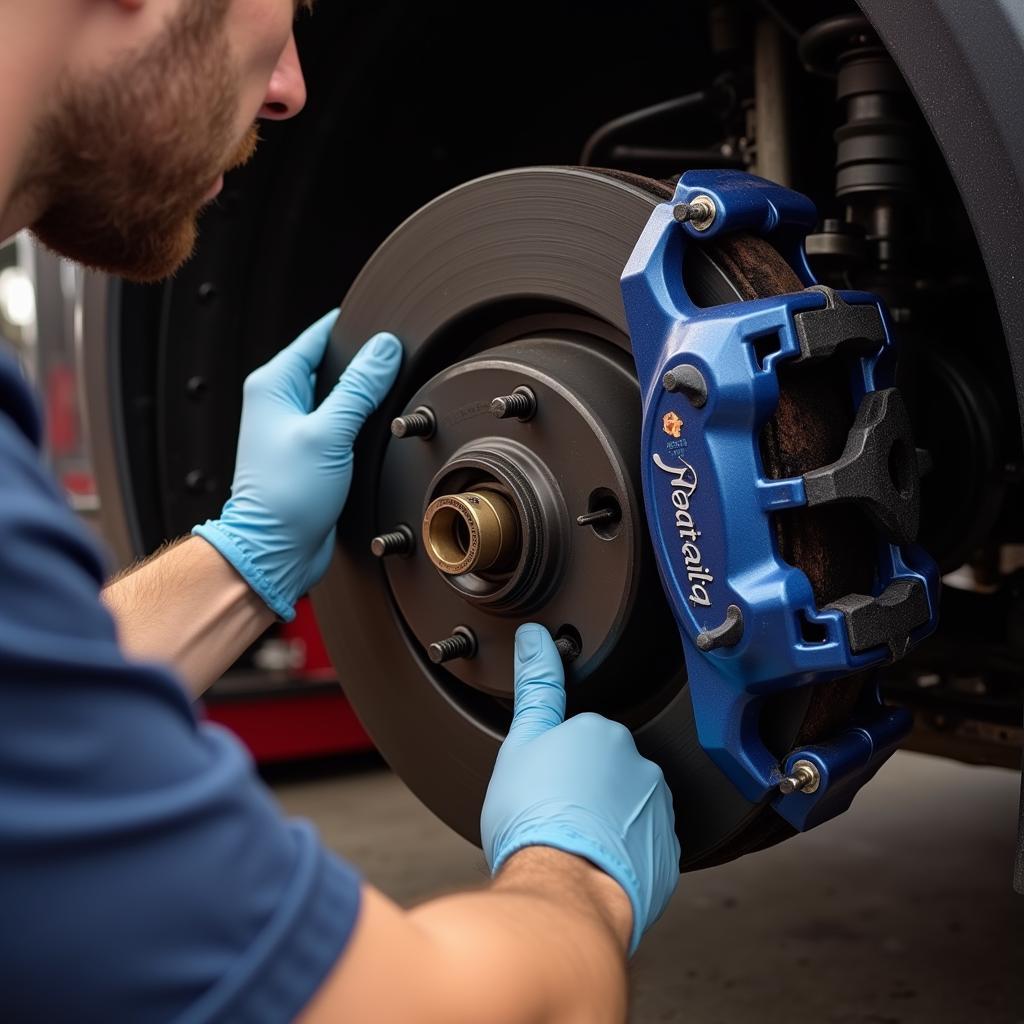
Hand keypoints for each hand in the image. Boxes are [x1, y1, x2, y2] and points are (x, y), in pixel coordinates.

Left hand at [194, 311, 401, 619]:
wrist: (276, 550)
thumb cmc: (284, 497)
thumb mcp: (329, 433)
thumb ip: (359, 388)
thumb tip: (384, 349)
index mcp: (273, 384)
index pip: (318, 336)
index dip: (353, 329)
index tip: (385, 326)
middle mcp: (281, 403)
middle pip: (332, 366)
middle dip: (363, 366)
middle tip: (395, 367)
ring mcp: (296, 429)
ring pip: (340, 397)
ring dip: (364, 400)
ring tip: (387, 402)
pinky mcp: (312, 454)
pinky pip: (342, 426)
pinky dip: (361, 425)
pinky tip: (377, 432)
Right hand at [481, 624, 680, 955]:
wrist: (564, 889)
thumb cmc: (534, 822)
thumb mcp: (519, 745)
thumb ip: (534, 687)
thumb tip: (535, 637)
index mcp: (601, 731)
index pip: (576, 737)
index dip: (555, 766)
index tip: (545, 789)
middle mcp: (638, 762)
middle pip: (603, 771)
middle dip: (582, 789)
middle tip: (551, 816)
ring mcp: (657, 807)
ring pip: (625, 806)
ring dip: (605, 820)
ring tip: (572, 844)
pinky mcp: (668, 850)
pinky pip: (644, 843)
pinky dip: (624, 851)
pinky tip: (595, 862)